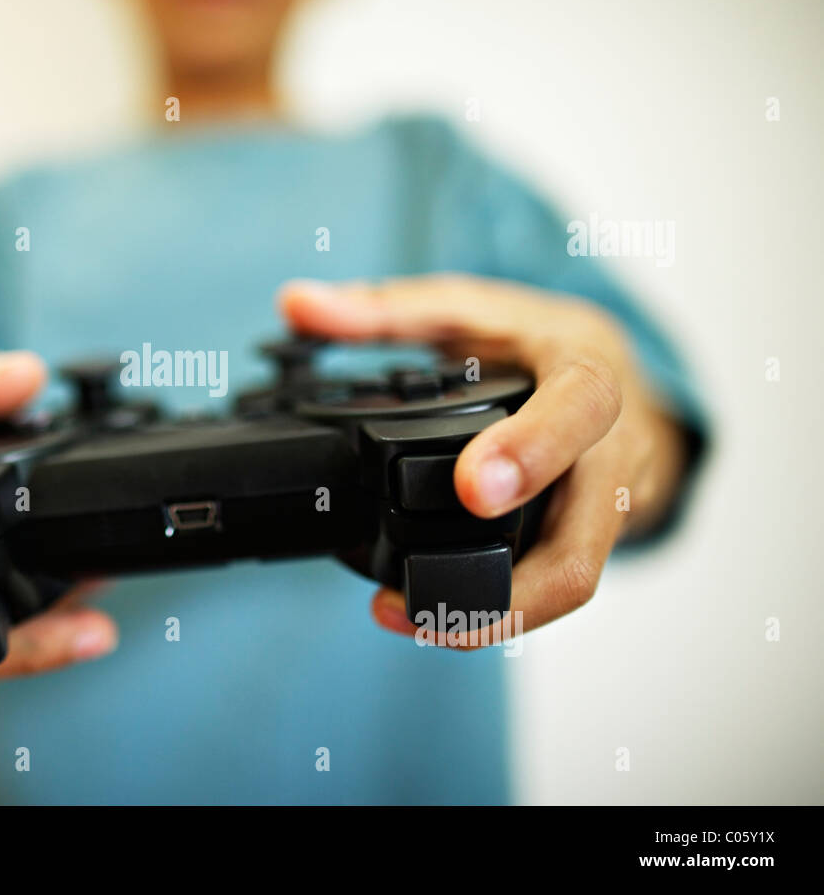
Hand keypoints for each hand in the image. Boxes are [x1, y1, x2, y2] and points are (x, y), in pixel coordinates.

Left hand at [279, 274, 687, 645]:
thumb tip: (295, 303)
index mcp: (586, 371)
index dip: (531, 452)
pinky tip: (434, 616)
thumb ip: (384, 309)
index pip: (580, 407)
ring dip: (493, 614)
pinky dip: (498, 610)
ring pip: (572, 580)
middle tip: (410, 595)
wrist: (626, 382)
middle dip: (509, 582)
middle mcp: (611, 449)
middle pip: (584, 536)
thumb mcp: (471, 309)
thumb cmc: (541, 344)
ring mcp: (607, 506)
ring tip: (406, 618)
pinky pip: (556, 586)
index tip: (471, 487)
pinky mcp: (592, 543)